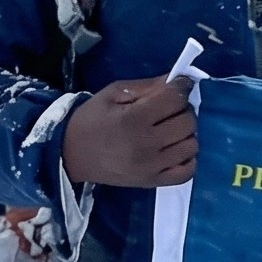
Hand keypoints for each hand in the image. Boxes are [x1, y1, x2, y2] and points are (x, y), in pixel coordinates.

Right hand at [60, 76, 196, 187]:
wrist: (71, 155)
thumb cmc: (91, 120)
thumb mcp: (113, 94)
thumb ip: (147, 86)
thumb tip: (178, 80)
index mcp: (134, 119)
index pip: (175, 99)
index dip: (182, 87)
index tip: (179, 85)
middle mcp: (146, 145)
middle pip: (187, 122)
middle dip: (182, 109)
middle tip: (168, 108)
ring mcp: (152, 167)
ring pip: (191, 145)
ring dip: (185, 133)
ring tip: (170, 129)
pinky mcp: (152, 182)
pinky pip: (187, 172)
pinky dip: (187, 158)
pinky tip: (175, 149)